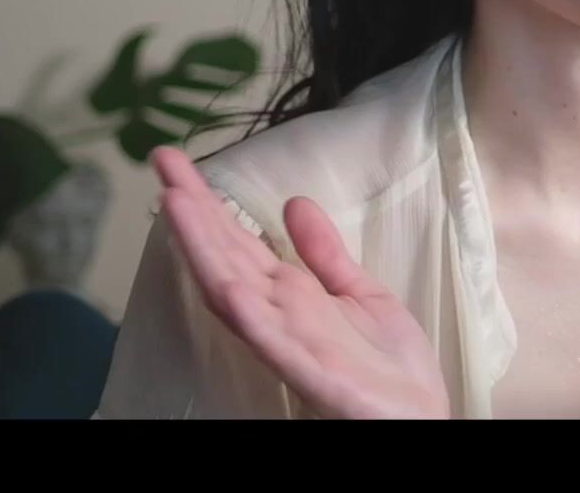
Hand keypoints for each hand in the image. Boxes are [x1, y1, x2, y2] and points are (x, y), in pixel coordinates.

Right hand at [150, 145, 450, 418]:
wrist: (419, 418)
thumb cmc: (389, 366)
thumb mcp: (360, 294)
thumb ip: (325, 254)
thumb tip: (294, 203)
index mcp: (289, 294)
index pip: (236, 241)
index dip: (206, 202)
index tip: (175, 161)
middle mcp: (278, 313)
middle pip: (224, 255)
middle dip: (192, 211)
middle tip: (160, 161)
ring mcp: (290, 342)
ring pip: (234, 291)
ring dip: (204, 249)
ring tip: (176, 204)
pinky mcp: (313, 372)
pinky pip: (274, 342)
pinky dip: (249, 315)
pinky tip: (227, 288)